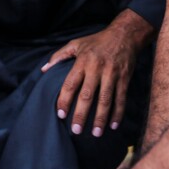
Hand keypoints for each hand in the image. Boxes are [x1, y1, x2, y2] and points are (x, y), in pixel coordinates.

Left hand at [43, 10, 153, 137]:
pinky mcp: (124, 78)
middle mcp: (96, 68)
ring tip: (95, 133)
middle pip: (87, 95)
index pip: (70, 84)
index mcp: (82, 61)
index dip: (64, 100)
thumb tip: (44, 70)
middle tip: (75, 130)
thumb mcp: (76, 44)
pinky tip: (113, 126)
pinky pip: (121, 99)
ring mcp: (111, 74)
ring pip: (105, 100)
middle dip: (81, 114)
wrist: (124, 34)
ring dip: (100, 118)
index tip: (60, 114)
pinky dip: (118, 113)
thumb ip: (59, 56)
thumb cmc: (97, 41)